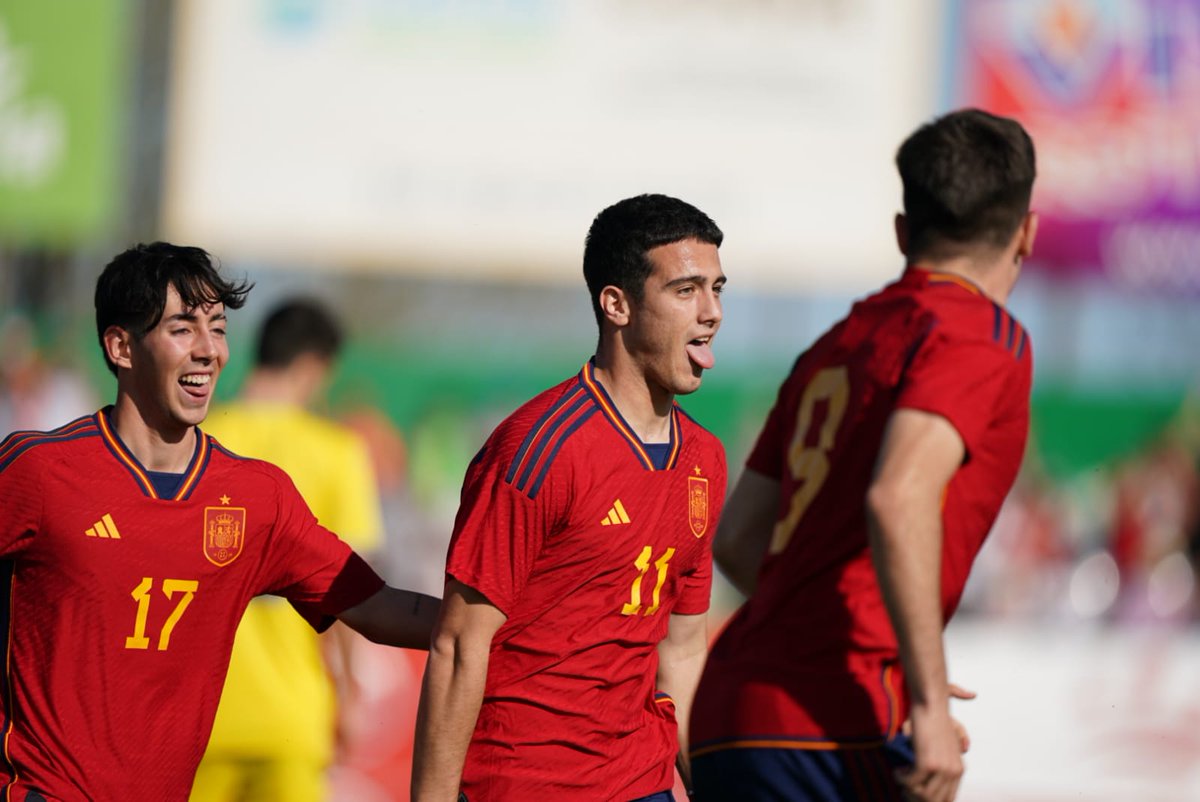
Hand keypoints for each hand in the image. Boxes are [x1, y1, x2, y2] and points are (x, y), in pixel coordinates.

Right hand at [896, 685, 974, 801]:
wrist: (931, 705)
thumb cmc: (934, 722)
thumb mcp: (944, 747)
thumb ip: (942, 765)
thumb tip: (926, 786)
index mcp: (959, 769)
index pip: (948, 799)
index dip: (931, 800)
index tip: (915, 793)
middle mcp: (953, 772)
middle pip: (935, 800)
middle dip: (917, 798)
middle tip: (905, 789)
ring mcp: (942, 769)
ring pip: (924, 796)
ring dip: (908, 789)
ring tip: (901, 777)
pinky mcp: (927, 763)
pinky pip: (911, 782)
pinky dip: (901, 779)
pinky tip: (898, 771)